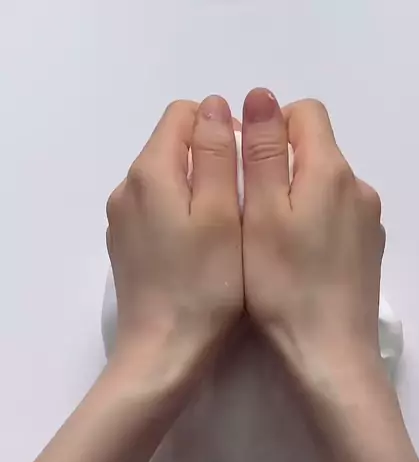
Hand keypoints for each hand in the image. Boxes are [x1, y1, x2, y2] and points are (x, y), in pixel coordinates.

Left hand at [106, 96, 242, 392]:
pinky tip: (201, 251)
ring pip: (166, 182)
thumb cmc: (205, 286)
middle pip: (173, 147)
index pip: (185, 115)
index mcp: (150, 171)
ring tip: (227, 230)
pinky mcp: (125, 248)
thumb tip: (216, 106)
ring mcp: (122, 220)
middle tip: (245, 204)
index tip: (249, 167)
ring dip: (197, 191)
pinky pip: (156, 212)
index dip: (223, 129)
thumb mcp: (223, 213)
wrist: (163, 352)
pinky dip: (181, 218)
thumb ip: (218, 154)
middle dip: (211, 161)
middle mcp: (127, 187)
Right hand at [241, 89, 385, 400]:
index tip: (243, 165)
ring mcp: (368, 222)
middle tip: (246, 211)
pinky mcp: (369, 251)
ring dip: (295, 198)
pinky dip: (313, 225)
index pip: (304, 114)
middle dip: (279, 166)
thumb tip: (261, 96)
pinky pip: (337, 218)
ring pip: (325, 187)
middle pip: (317, 151)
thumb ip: (262, 153)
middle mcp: (358, 188)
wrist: (329, 353)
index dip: (268, 128)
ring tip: (267, 241)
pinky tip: (295, 262)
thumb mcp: (260, 214)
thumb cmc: (284, 286)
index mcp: (331, 171)